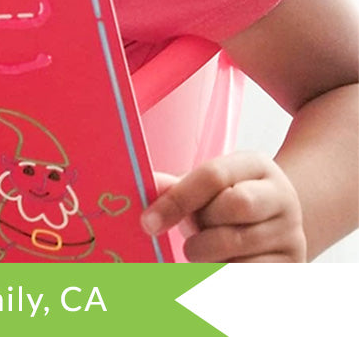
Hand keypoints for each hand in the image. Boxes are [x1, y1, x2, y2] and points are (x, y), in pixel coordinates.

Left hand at [141, 152, 306, 261]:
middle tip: (191, 236)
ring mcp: (292, 232)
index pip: (213, 175)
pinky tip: (220, 267)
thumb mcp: (204, 188)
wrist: (275, 227)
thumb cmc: (227, 204)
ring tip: (205, 251)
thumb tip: (145, 183)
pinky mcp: (294, 266)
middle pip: (235, 205)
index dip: (177, 199)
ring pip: (241, 246)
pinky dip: (224, 274)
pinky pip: (250, 275)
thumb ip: (175, 187)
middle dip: (201, 226)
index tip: (148, 223)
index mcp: (255, 165)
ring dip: (208, 255)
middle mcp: (281, 195)